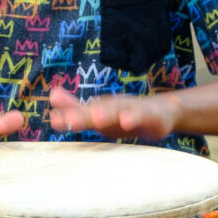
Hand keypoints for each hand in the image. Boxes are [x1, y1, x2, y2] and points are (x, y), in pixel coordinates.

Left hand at [48, 86, 180, 140]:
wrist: (165, 111)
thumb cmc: (128, 113)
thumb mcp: (102, 112)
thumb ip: (76, 107)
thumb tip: (51, 96)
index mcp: (104, 109)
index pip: (84, 113)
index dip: (70, 116)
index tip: (54, 120)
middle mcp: (117, 107)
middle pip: (99, 111)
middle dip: (84, 116)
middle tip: (69, 120)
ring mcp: (135, 110)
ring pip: (120, 112)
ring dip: (108, 114)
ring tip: (96, 118)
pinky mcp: (153, 117)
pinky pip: (144, 117)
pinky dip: (135, 118)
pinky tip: (127, 121)